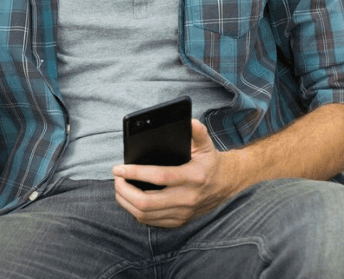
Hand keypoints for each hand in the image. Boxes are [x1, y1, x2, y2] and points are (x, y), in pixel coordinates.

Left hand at [111, 119, 240, 227]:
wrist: (227, 185)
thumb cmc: (210, 162)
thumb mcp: (206, 145)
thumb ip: (197, 132)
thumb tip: (189, 121)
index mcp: (193, 177)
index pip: (159, 177)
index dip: (135, 173)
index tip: (118, 168)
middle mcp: (188, 198)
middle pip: (147, 202)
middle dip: (124, 190)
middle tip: (116, 177)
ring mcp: (182, 213)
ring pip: (145, 214)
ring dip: (126, 201)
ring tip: (119, 186)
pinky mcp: (179, 222)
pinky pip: (150, 221)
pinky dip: (135, 211)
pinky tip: (129, 199)